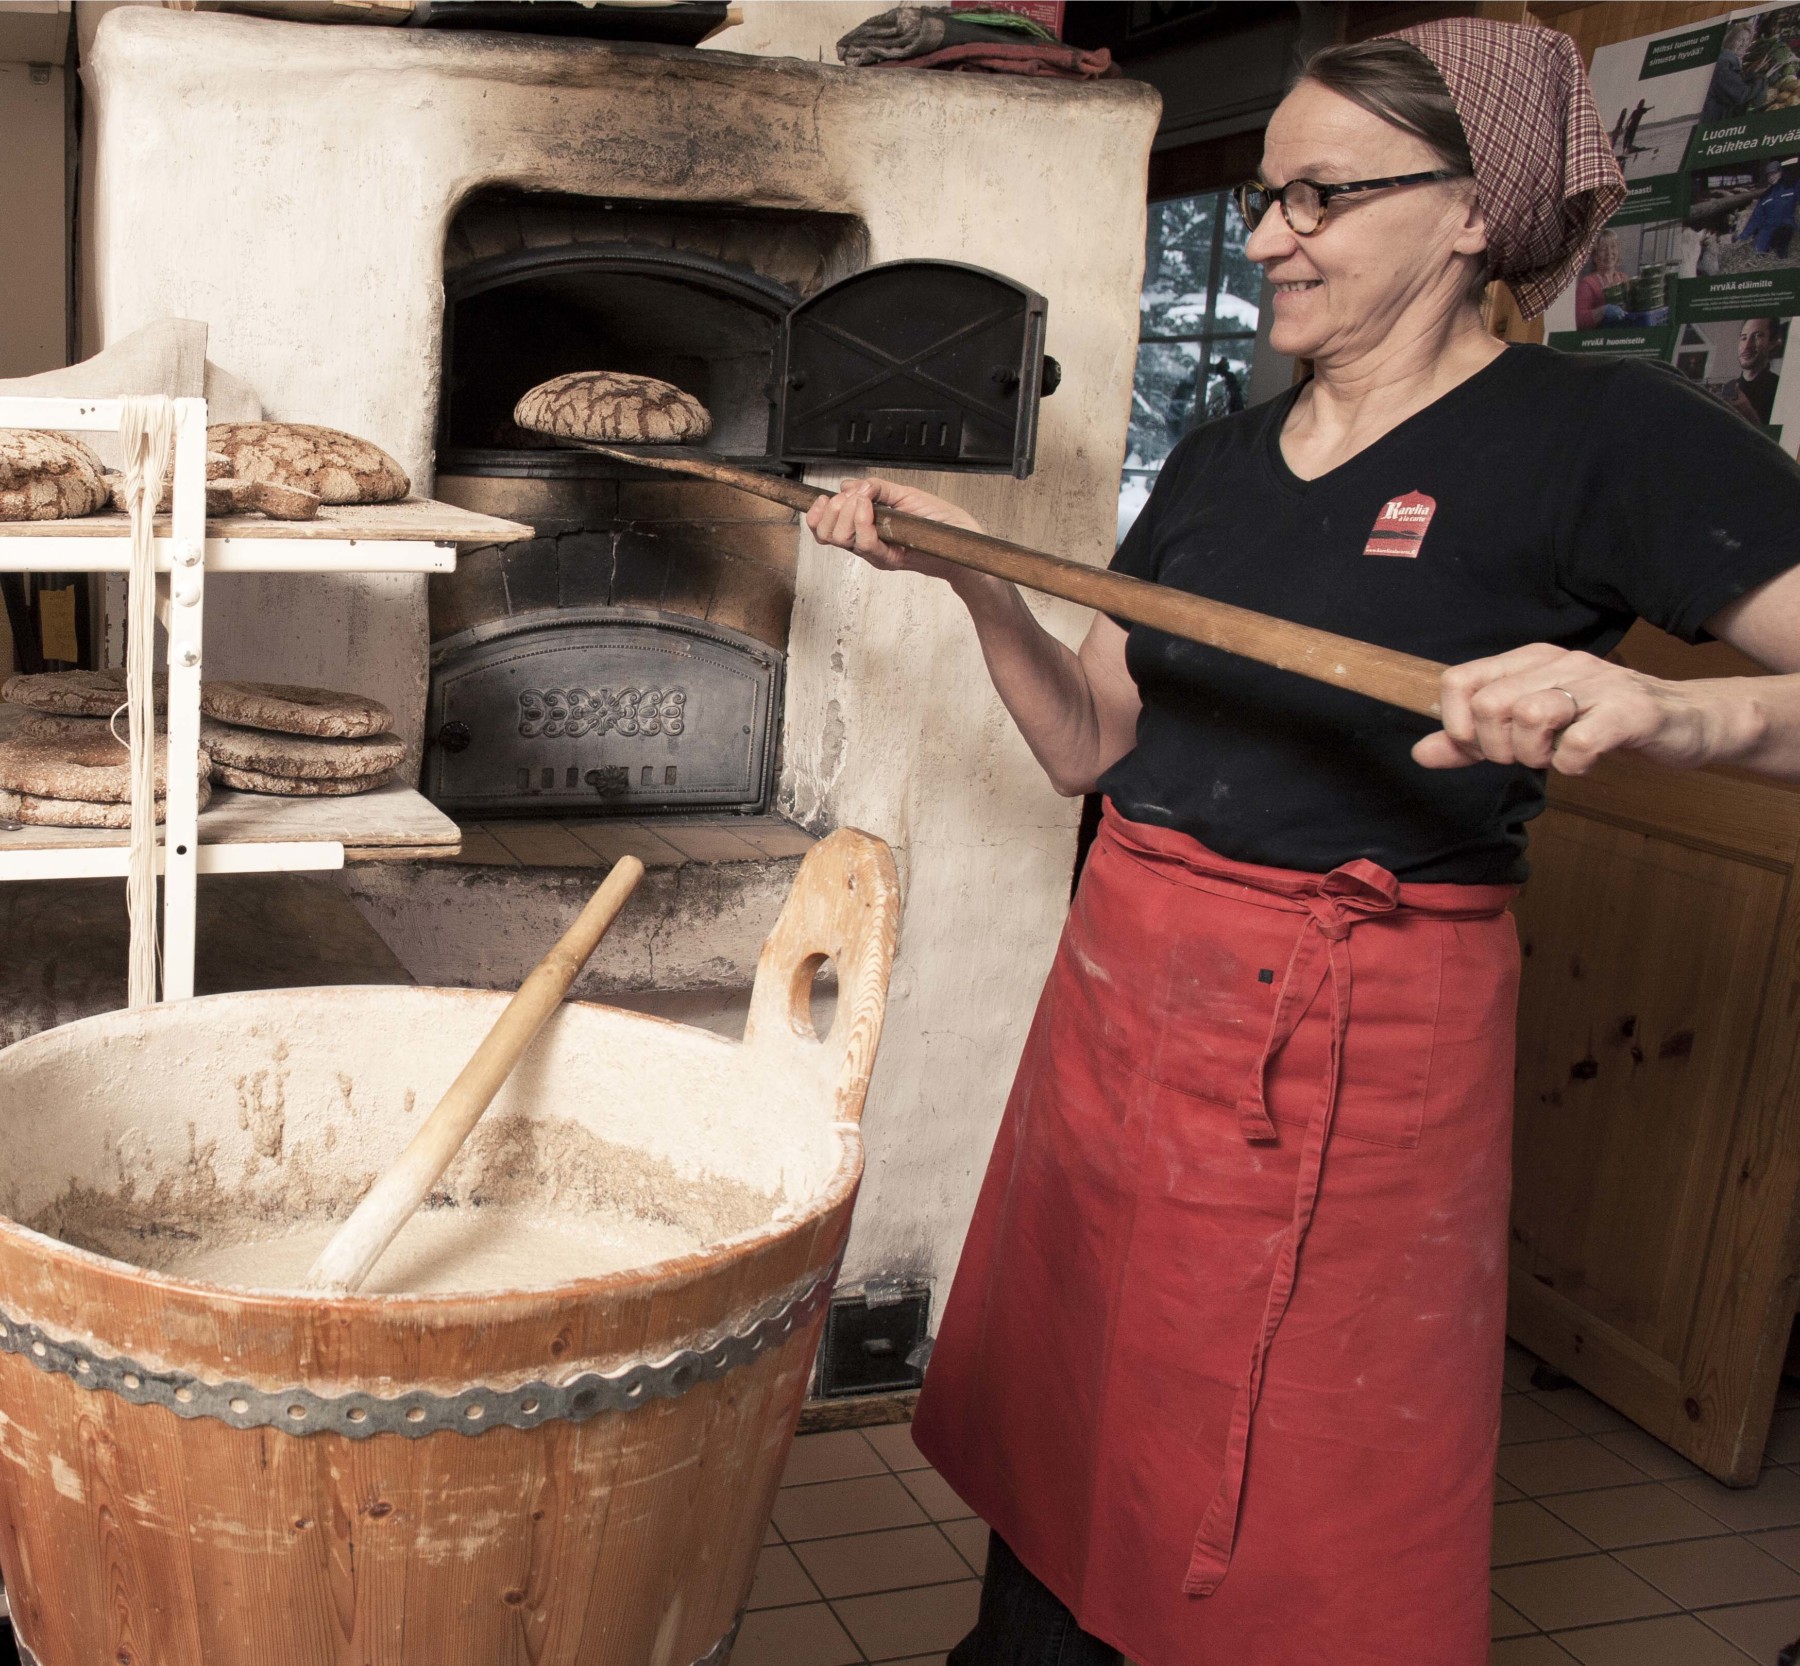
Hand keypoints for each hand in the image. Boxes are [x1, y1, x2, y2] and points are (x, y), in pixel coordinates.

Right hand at [803, 478, 985, 591]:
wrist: (964, 541)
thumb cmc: (940, 521)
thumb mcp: (906, 494)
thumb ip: (876, 488)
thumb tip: (848, 485)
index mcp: (865, 527)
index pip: (826, 527)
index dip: (818, 513)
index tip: (824, 498)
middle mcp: (867, 542)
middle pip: (827, 534)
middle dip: (832, 510)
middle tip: (850, 499)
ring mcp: (877, 552)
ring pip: (842, 539)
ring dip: (845, 515)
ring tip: (862, 503)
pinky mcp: (890, 559)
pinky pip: (866, 545)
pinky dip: (862, 524)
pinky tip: (868, 509)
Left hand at [1412, 643, 1725, 774]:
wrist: (1687, 722)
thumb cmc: (1601, 724)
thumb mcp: (1531, 730)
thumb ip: (1474, 740)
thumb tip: (1421, 752)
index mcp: (1529, 661)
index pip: (1460, 681)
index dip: (1456, 724)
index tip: (1478, 748)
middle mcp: (1560, 663)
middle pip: (1490, 705)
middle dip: (1495, 748)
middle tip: (1524, 758)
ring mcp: (1598, 683)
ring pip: (1529, 717)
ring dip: (1533, 755)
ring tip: (1555, 757)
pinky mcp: (1631, 711)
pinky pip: (1578, 743)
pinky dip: (1573, 765)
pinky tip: (1585, 763)